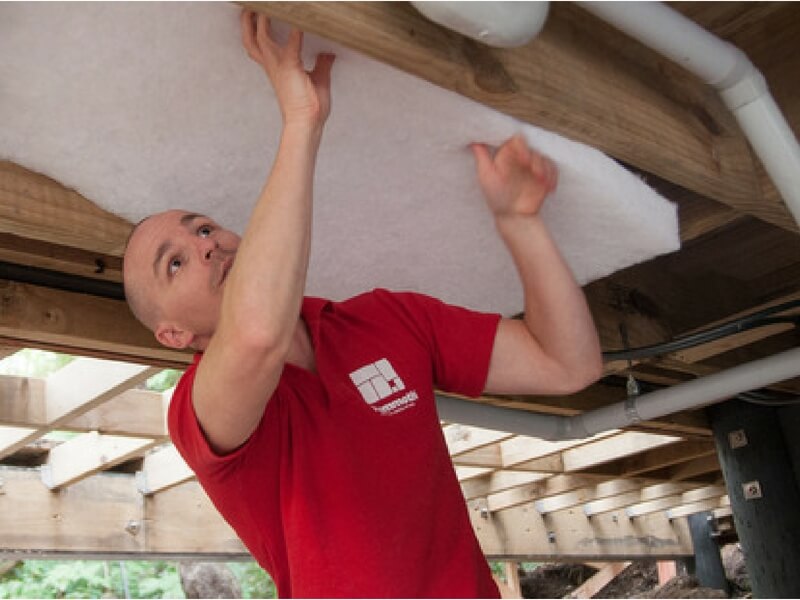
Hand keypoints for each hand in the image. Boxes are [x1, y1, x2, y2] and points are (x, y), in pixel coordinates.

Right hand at [241, 10, 334, 128]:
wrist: (307, 124)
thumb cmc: (310, 108)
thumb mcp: (318, 80)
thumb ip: (321, 65)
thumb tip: (328, 54)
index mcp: (277, 68)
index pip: (261, 45)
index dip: (256, 29)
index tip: (258, 14)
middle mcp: (273, 65)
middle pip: (251, 40)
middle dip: (247, 22)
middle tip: (249, 7)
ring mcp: (279, 65)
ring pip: (260, 37)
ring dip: (262, 19)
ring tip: (266, 6)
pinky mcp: (291, 67)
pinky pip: (292, 42)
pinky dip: (296, 29)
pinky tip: (301, 19)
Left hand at [471, 135, 557, 218]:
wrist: (513, 216)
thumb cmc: (497, 197)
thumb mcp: (486, 176)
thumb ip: (482, 157)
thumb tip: (472, 139)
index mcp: (506, 155)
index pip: (516, 141)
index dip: (521, 147)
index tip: (523, 159)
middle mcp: (521, 159)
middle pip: (532, 149)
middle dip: (535, 159)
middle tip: (533, 170)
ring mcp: (534, 167)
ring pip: (544, 158)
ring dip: (544, 168)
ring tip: (541, 181)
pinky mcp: (545, 175)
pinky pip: (553, 169)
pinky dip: (552, 176)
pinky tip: (549, 187)